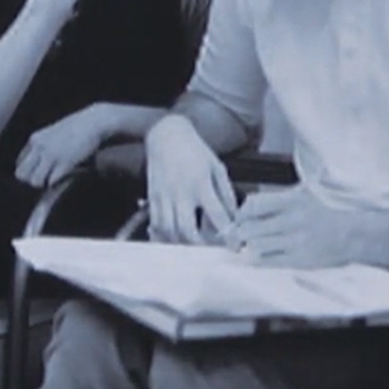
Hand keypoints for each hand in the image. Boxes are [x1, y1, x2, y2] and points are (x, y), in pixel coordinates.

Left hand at [15, 105, 107, 187]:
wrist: (94, 121)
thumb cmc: (78, 127)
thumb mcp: (54, 133)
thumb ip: (44, 145)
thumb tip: (40, 164)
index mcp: (35, 139)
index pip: (19, 164)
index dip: (29, 172)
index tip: (41, 172)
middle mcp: (39, 147)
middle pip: (21, 175)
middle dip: (33, 180)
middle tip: (46, 179)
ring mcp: (51, 155)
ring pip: (35, 181)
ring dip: (45, 184)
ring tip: (56, 178)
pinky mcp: (65, 162)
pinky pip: (51, 182)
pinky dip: (58, 183)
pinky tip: (66, 176)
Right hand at [145, 115, 237, 244]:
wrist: (166, 136)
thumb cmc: (194, 151)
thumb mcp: (217, 168)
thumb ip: (226, 194)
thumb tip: (233, 218)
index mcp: (201, 183)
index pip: (217, 216)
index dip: (228, 234)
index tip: (235, 246)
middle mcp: (181, 192)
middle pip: (188, 230)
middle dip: (200, 247)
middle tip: (210, 252)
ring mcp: (164, 196)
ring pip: (169, 231)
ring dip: (182, 244)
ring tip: (193, 248)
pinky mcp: (152, 198)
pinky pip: (156, 224)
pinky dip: (164, 236)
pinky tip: (174, 240)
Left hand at [228, 187, 347, 268]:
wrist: (351, 235)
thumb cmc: (323, 215)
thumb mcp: (301, 196)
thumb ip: (274, 201)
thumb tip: (244, 210)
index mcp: (291, 200)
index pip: (252, 205)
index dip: (241, 214)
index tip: (239, 219)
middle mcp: (292, 220)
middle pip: (249, 227)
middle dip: (240, 233)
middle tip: (239, 236)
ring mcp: (295, 241)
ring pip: (255, 245)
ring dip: (248, 246)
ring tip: (252, 245)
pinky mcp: (298, 260)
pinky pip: (267, 261)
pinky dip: (256, 259)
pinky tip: (257, 257)